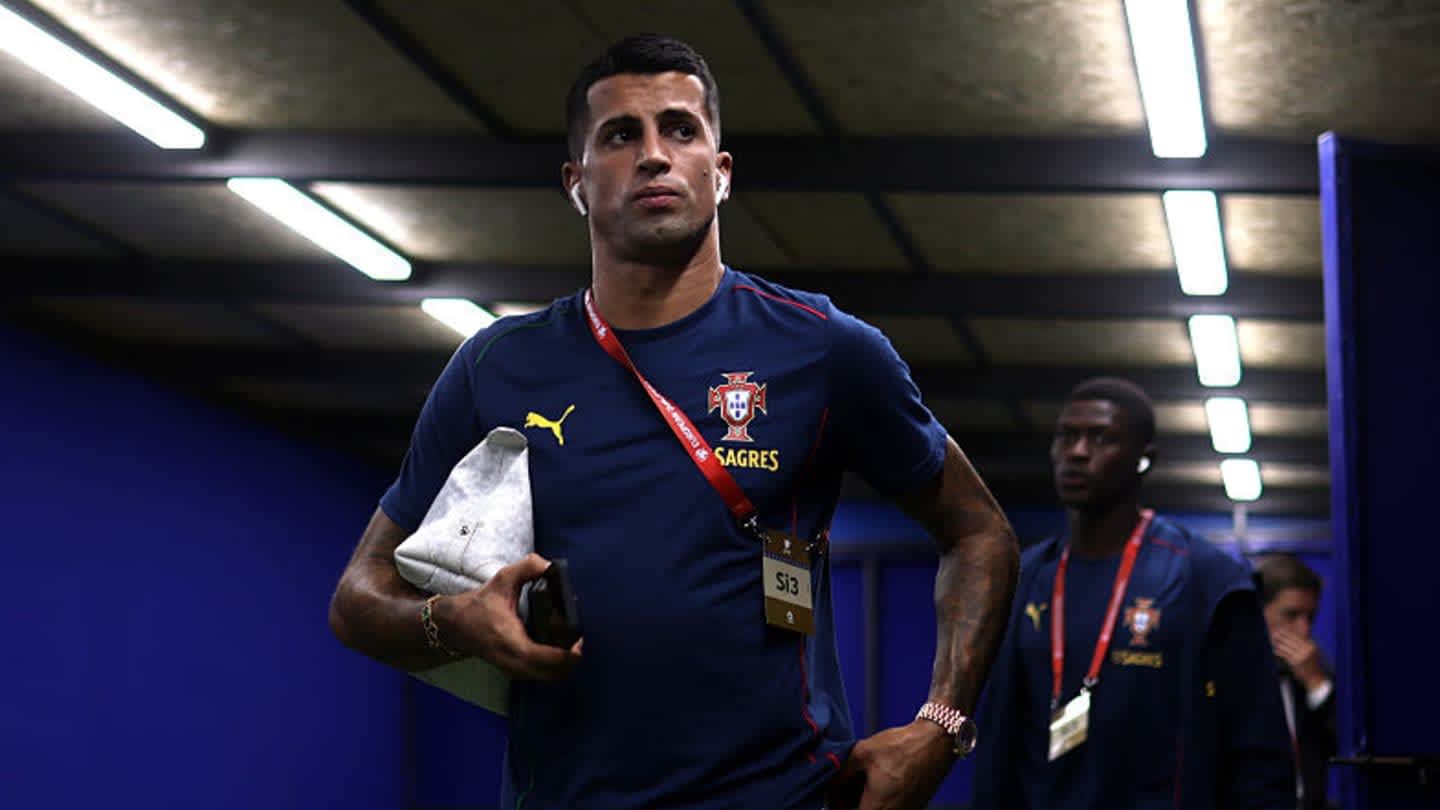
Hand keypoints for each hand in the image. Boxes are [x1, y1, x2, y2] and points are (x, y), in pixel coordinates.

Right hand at [436, 554, 582, 680]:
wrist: (455, 625)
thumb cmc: (479, 605)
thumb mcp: (503, 579)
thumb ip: (527, 567)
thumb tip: (549, 565)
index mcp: (512, 641)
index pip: (547, 659)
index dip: (568, 653)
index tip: (579, 639)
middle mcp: (514, 661)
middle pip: (553, 675)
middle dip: (570, 660)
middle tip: (577, 640)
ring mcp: (513, 670)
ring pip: (548, 678)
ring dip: (563, 665)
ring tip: (569, 643)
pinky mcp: (513, 671)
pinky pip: (540, 675)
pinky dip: (553, 666)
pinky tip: (556, 649)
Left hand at [829, 720, 954, 809]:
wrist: (936, 740)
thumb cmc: (902, 746)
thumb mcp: (862, 753)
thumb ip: (840, 772)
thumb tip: (829, 783)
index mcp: (877, 808)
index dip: (837, 805)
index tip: (834, 794)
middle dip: (850, 802)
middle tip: (846, 784)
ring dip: (866, 801)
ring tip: (864, 779)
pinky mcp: (915, 807)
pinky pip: (891, 808)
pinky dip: (880, 799)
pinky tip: (879, 780)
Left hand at [1272, 628, 1324, 690]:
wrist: (1316, 678)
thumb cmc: (1313, 665)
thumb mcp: (1312, 652)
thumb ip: (1304, 643)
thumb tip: (1294, 634)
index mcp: (1311, 645)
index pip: (1298, 636)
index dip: (1288, 633)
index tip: (1281, 630)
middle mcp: (1307, 649)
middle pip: (1291, 640)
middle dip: (1282, 636)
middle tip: (1274, 633)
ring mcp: (1301, 655)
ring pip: (1286, 647)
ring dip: (1279, 643)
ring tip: (1273, 640)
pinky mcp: (1295, 662)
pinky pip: (1285, 655)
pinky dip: (1279, 652)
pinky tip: (1275, 650)